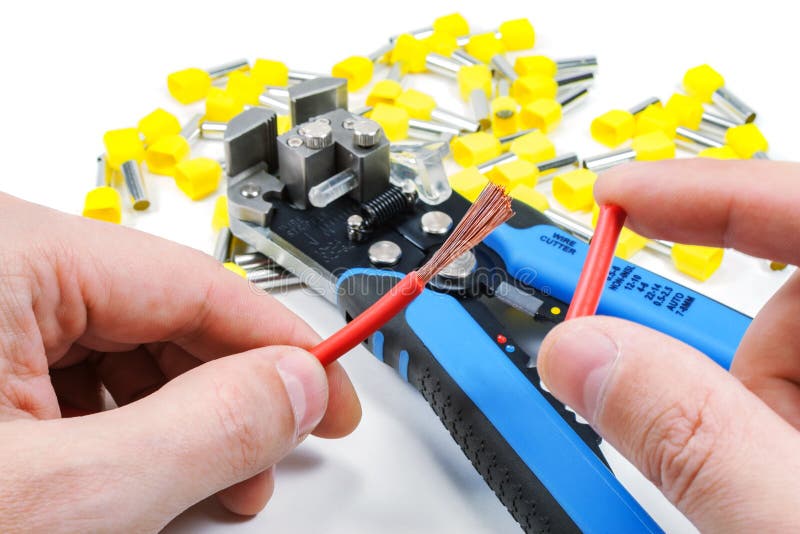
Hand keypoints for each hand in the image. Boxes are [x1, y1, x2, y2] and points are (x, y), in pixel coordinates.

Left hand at [0, 193, 360, 531]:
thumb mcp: (65, 494)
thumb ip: (202, 430)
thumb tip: (295, 386)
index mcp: (11, 257)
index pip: (196, 284)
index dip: (282, 342)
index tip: (331, 387)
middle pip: (165, 312)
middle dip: (232, 390)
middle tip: (280, 444)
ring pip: (127, 343)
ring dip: (183, 414)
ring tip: (214, 477)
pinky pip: (81, 367)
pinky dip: (125, 422)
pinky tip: (145, 468)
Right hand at [538, 159, 799, 530]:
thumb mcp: (790, 529)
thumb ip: (688, 439)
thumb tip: (585, 358)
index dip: (708, 195)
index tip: (618, 200)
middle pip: (797, 309)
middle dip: (736, 375)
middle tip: (708, 451)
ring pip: (792, 370)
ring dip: (753, 429)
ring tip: (767, 504)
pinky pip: (796, 411)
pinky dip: (769, 447)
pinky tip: (778, 498)